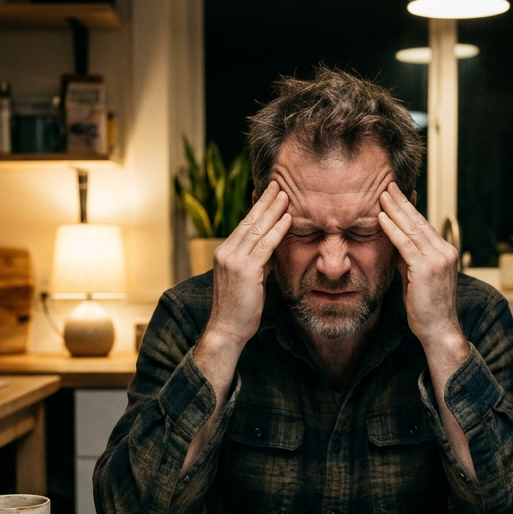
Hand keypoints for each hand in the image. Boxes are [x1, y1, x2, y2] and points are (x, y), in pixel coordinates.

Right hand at [202, 181, 291, 350]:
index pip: (243, 224)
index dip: (257, 207)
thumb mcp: (249, 279)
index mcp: (225, 252)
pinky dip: (277, 231)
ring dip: (273, 210)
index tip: (268, 192)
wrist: (227, 329)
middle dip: (265, 201)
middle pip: (249, 221)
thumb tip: (273, 247)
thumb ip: (258, 261)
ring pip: (256, 229)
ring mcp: (233, 260)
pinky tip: (287, 219)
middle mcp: (226, 252)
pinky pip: (264, 246)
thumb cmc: (240, 308)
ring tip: (286, 194)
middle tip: (278, 183)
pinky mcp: (244, 270)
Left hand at [378, 183, 463, 349]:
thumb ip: (407, 258)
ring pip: (413, 228)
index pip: (423, 224)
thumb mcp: (415, 277)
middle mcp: (444, 251)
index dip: (409, 208)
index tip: (397, 193)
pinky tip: (381, 218)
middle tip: (387, 184)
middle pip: (419, 221)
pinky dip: (392, 230)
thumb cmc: (425, 307)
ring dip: (395, 210)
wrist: (438, 330)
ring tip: (382, 194)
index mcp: (444, 252)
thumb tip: (394, 241)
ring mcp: (438, 259)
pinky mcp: (426, 268)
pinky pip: (406, 244)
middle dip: (401, 202)